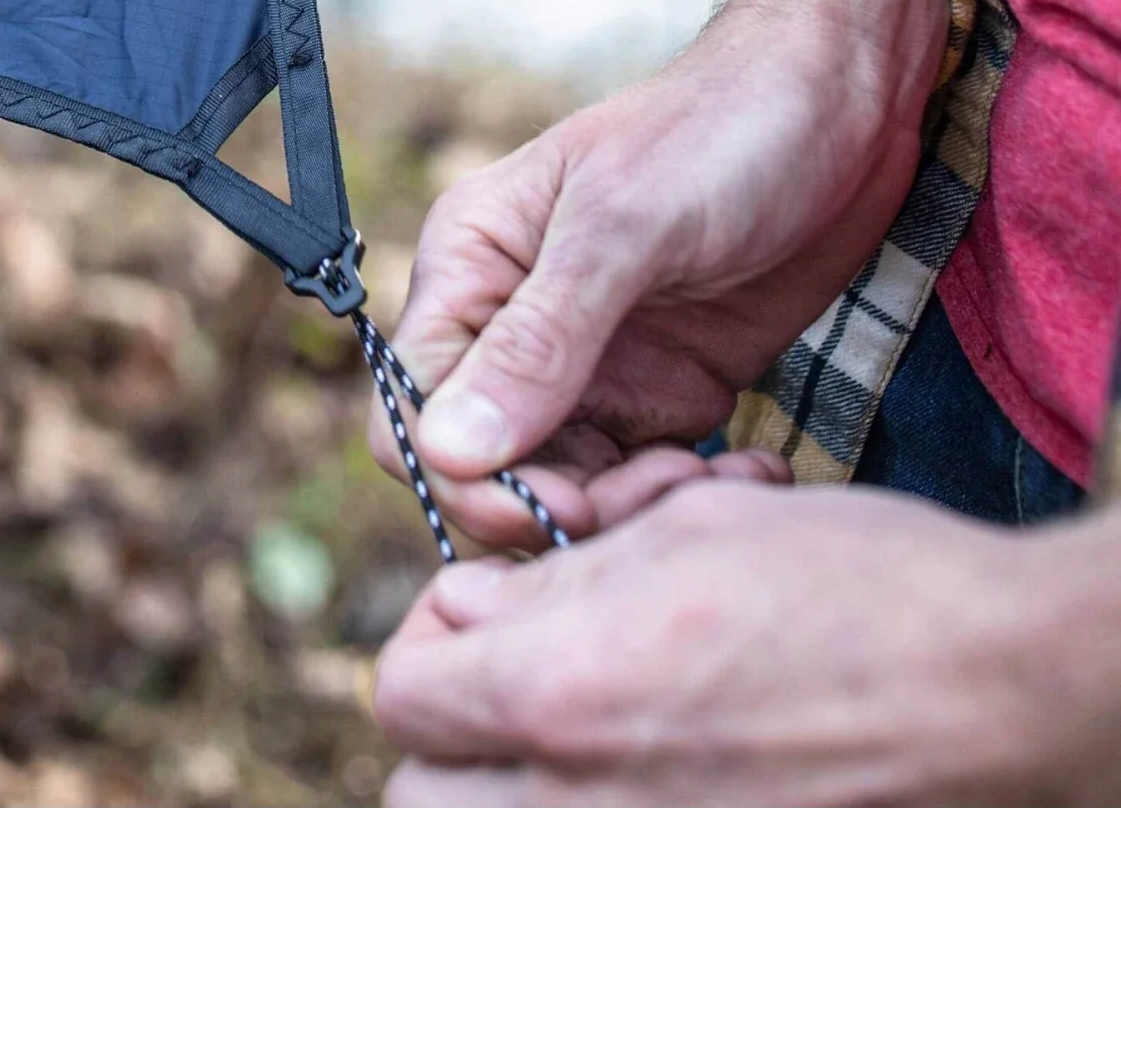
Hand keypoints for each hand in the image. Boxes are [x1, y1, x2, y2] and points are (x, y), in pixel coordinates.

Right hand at [368, 0, 948, 550]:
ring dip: (634, 508)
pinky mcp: (658, 390)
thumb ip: (538, 343)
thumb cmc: (723, 130)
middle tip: (663, 489)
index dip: (471, 479)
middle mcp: (511, 329)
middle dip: (564, 504)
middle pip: (488, 471)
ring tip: (715, 476)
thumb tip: (449, 450)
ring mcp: (585, 366)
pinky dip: (685, 495)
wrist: (843, 101)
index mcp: (470, 274)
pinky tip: (748, 470)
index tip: (562, 501)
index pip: (413, 415)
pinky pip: (641, 479)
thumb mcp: (625, 229)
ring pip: (566, 489)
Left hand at [374, 481, 1120, 809]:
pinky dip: (579, 803)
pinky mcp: (704, 865)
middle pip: (418, 797)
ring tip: (566, 722)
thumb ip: (548, 579)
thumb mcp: (684, 533)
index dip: (429, 634)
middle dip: (443, 735)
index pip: (401, 693)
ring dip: (497, 780)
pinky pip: (589, 844)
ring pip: (488, 832)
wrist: (997, 684)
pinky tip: (640, 756)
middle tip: (504, 680)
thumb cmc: (855, 584)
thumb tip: (467, 604)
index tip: (483, 606)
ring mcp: (642, 850)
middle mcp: (580, 802)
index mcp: (561, 693)